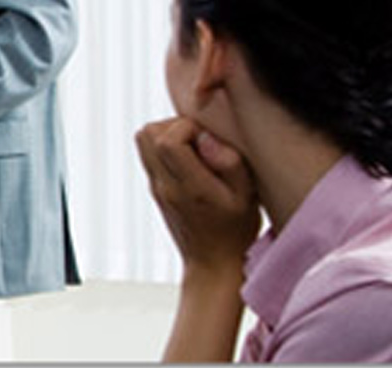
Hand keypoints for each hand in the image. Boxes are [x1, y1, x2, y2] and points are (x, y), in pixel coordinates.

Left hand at [135, 117, 259, 277]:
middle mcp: (165, 186)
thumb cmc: (236, 230)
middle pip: (147, 134)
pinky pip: (150, 155)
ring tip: (196, 150)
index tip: (209, 138)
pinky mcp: (155, 190)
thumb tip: (205, 136)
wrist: (213, 265)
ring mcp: (156, 188)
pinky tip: (191, 163)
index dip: (187, 127)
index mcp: (189, 187)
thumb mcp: (248, 196)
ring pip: (143, 141)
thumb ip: (229, 162)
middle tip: (200, 141)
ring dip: (168, 135)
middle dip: (174, 126)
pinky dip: (166, 149)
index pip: (166, 140)